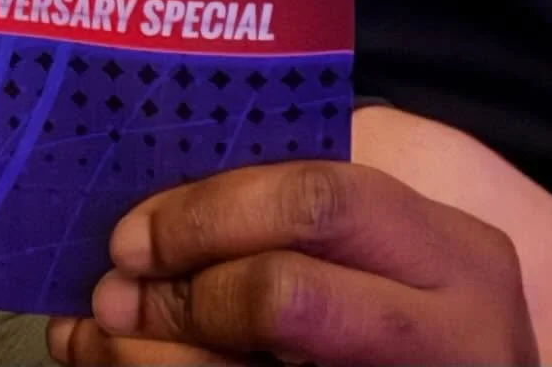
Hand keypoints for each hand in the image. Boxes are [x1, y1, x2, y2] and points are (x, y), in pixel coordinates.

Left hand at [46, 158, 539, 366]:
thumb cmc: (414, 317)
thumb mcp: (390, 258)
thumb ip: (300, 226)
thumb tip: (147, 222)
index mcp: (452, 255)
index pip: (317, 201)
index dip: (210, 214)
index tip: (132, 235)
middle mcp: (454, 335)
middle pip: (286, 296)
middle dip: (183, 293)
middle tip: (114, 295)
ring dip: (149, 359)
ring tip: (97, 340)